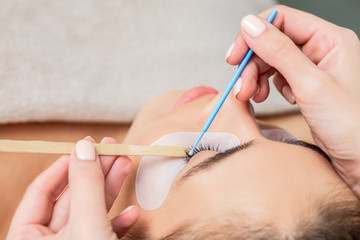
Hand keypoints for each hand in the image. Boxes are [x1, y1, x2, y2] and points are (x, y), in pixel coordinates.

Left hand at [6, 137, 138, 239]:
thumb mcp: (87, 224)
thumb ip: (85, 186)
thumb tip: (84, 148)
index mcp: (28, 238)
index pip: (41, 190)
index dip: (65, 164)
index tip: (88, 144)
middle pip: (71, 197)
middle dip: (96, 171)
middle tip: (112, 148)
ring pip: (90, 210)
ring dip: (111, 188)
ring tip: (125, 163)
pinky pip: (103, 231)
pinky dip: (118, 221)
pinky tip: (131, 212)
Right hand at [226, 5, 359, 194]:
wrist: (359, 157)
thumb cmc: (350, 125)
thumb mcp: (310, 84)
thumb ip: (279, 52)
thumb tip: (251, 26)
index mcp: (330, 39)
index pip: (282, 20)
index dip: (254, 35)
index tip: (236, 56)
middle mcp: (320, 50)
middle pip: (272, 42)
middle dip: (251, 64)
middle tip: (241, 85)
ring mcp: (311, 68)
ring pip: (270, 61)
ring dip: (254, 77)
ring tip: (249, 96)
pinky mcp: (303, 85)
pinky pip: (274, 77)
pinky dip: (263, 87)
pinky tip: (264, 98)